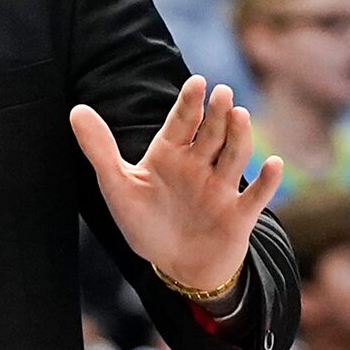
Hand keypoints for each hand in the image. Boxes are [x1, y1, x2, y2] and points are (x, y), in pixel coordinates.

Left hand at [71, 79, 284, 299]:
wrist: (175, 267)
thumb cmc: (146, 225)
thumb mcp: (117, 187)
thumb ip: (100, 149)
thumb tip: (76, 110)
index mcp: (171, 154)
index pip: (183, 121)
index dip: (191, 102)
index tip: (198, 83)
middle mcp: (200, 165)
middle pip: (212, 133)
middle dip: (217, 114)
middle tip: (221, 93)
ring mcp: (221, 188)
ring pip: (234, 156)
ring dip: (239, 136)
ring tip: (239, 115)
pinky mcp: (239, 215)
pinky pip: (256, 196)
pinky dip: (267, 181)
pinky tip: (273, 164)